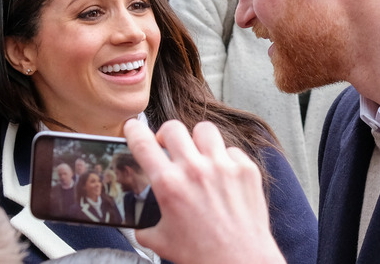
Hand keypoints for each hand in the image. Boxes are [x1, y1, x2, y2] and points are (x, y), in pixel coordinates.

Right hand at [124, 119, 285, 263]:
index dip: (134, 131)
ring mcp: (223, 166)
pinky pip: (231, 150)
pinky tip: (223, 174)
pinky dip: (225, 159)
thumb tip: (138, 217)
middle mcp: (195, 170)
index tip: (133, 128)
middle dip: (166, 135)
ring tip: (198, 154)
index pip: (142, 143)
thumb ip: (144, 223)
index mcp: (169, 185)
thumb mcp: (160, 240)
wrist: (239, 261)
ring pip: (204, 130)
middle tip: (168, 147)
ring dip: (197, 140)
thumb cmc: (203, 254)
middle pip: (173, 128)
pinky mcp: (246, 169)